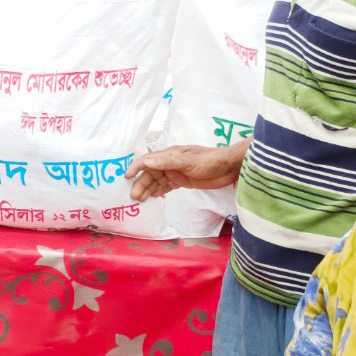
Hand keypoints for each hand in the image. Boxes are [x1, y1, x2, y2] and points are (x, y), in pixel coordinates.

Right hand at [126, 142, 246, 200]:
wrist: (229, 167)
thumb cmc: (209, 161)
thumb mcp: (188, 161)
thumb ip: (167, 161)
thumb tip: (146, 162)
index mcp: (169, 155)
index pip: (148, 160)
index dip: (136, 168)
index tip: (126, 177)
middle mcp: (170, 163)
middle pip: (151, 173)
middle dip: (141, 184)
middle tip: (134, 197)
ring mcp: (176, 172)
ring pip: (157, 181)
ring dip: (148, 189)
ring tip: (140, 199)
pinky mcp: (183, 181)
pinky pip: (167, 185)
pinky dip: (159, 191)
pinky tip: (153, 196)